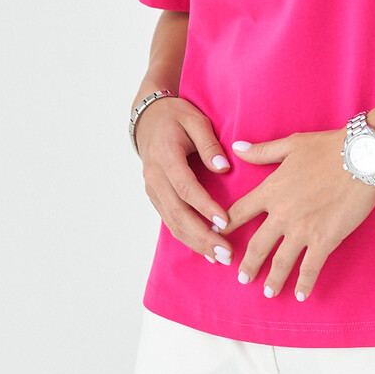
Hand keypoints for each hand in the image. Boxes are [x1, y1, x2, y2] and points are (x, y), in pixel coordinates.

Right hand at [135, 95, 234, 265]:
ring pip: (172, 222)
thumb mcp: (195, 119)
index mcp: (165, 155)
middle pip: (177, 212)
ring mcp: (152, 189)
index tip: (226, 222)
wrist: (148, 119)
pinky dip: (186, 237)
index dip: (204, 206)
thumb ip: (209, 143)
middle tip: (226, 253)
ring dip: (195, 242)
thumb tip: (224, 168)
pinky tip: (204, 249)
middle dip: (202, 236)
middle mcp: (155, 176)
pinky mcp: (155, 196)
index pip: (185, 186)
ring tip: (219, 257)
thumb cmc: (176, 116)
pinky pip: (169, 220)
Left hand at [222, 129, 374, 300]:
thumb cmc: (328, 147)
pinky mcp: (325, 240)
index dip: (227, 225)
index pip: (241, 211)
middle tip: (243, 277)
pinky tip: (300, 295)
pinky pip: (310, 268)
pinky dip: (304, 284)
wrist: (361, 157)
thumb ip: (262, 151)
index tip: (219, 236)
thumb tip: (236, 148)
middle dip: (248, 264)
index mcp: (271, 189)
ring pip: (281, 262)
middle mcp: (282, 213)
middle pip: (257, 245)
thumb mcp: (291, 144)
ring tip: (268, 292)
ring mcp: (303, 229)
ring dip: (273, 280)